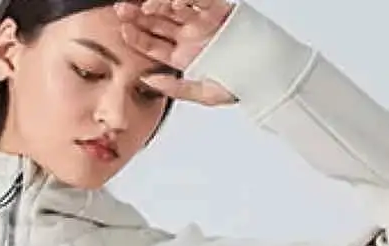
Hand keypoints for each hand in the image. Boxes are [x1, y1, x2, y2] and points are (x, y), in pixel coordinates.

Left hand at [113, 0, 238, 106]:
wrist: (267, 77)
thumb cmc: (238, 86)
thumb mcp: (202, 94)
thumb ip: (174, 88)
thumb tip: (147, 81)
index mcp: (181, 56)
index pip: (153, 45)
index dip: (136, 38)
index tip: (122, 31)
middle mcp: (190, 36)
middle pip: (159, 23)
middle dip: (139, 16)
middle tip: (121, 10)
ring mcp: (203, 22)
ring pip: (175, 8)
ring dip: (157, 4)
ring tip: (143, 7)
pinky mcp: (220, 10)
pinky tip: (171, 3)